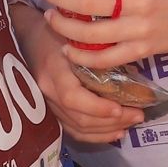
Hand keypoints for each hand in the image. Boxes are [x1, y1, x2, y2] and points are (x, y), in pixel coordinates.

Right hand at [14, 7, 143, 142]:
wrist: (29, 36)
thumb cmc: (59, 31)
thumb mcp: (78, 36)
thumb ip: (98, 53)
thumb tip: (133, 71)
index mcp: (54, 69)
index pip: (72, 97)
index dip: (97, 107)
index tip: (120, 108)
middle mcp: (48, 91)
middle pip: (78, 117)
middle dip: (111, 121)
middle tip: (138, 115)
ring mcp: (47, 104)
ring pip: (77, 128)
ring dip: (107, 130)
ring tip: (131, 123)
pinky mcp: (50, 111)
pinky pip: (72, 130)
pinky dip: (95, 135)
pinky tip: (115, 132)